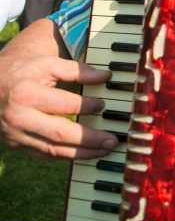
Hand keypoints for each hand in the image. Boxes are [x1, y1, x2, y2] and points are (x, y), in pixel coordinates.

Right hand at [0, 54, 116, 159]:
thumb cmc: (22, 73)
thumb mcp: (46, 64)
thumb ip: (75, 70)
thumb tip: (106, 76)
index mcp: (26, 94)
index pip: (63, 104)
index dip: (86, 106)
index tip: (103, 105)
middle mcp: (18, 118)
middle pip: (59, 133)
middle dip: (89, 139)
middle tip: (112, 140)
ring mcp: (15, 135)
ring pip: (52, 150)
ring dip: (81, 153)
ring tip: (104, 151)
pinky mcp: (15, 145)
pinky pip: (44, 155)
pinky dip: (66, 156)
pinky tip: (85, 154)